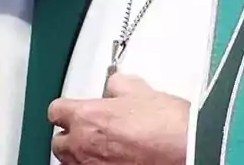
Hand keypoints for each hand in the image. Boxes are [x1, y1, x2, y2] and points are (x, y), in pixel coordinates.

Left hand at [48, 74, 188, 164]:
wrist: (188, 149)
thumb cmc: (167, 125)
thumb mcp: (140, 89)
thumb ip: (118, 86)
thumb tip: (115, 87)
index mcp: (86, 117)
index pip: (56, 111)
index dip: (67, 109)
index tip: (74, 109)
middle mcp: (83, 146)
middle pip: (59, 143)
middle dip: (72, 136)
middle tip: (90, 131)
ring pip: (72, 164)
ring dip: (82, 156)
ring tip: (103, 150)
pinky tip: (115, 161)